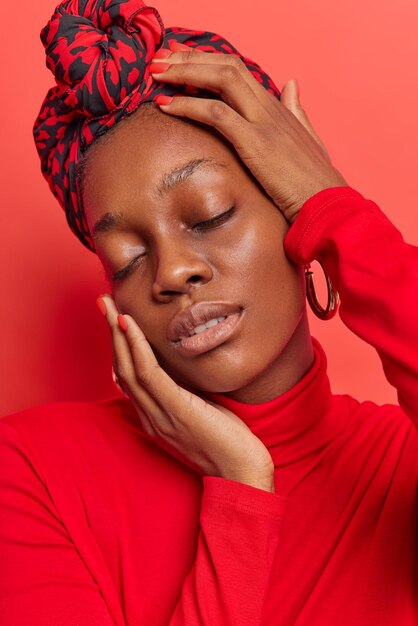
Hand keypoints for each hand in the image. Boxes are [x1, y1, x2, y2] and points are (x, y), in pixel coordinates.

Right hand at [98, 295, 275, 491]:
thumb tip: (185, 369)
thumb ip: (186, 393)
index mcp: (154, 417)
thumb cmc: (227, 441)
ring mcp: (160, 414)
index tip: (117, 319)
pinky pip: (149, 375)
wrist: (243, 472)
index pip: (128, 377)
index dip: (119, 347)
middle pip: (121, 369)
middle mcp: (150, 416)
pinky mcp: (176, 410)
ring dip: (118, 334)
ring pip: (128, 369)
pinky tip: (132, 328)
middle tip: (104, 303)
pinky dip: (137, 348)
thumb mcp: (201, 411)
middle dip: (111, 333)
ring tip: (111, 307)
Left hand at [150, 42, 347, 223]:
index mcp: (279, 107)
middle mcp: (271, 106)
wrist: (329, 205)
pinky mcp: (256, 142)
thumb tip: (291, 85)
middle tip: (159, 61)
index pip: (238, 71)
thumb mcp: (308, 140)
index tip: (180, 64)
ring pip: (221, 78)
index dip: (207, 63)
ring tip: (156, 74)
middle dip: (189, 58)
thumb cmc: (316, 183)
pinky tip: (167, 105)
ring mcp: (264, 121)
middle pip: (226, 65)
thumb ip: (297, 112)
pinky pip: (216, 113)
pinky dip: (188, 105)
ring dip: (184, 72)